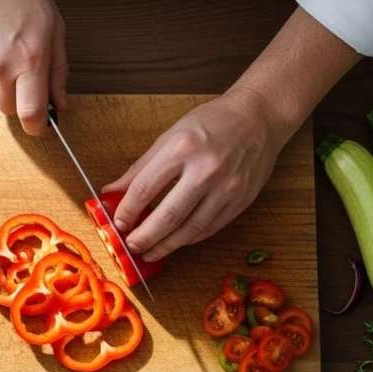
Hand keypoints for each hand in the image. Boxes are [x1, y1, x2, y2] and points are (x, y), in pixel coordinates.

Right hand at [0, 0, 67, 135]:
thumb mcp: (54, 29)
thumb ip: (58, 71)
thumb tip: (60, 104)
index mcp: (30, 60)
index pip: (31, 114)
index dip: (36, 126)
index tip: (39, 125)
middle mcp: (1, 66)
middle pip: (7, 108)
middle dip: (16, 99)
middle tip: (21, 74)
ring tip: (1, 42)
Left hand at [103, 88, 283, 261]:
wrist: (259, 117)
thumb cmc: (212, 123)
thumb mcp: (170, 135)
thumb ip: (141, 167)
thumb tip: (112, 190)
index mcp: (182, 147)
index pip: (145, 188)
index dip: (127, 211)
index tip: (118, 224)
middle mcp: (206, 169)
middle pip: (168, 216)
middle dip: (144, 237)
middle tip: (131, 247)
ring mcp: (227, 187)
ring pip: (191, 229)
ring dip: (166, 246)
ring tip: (150, 253)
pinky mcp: (241, 200)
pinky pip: (210, 228)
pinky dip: (189, 239)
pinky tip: (175, 242)